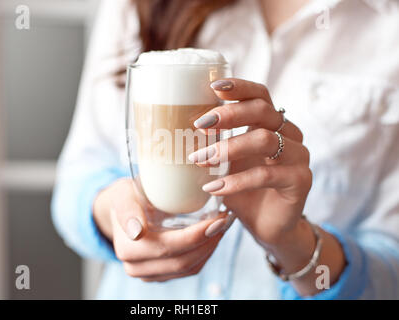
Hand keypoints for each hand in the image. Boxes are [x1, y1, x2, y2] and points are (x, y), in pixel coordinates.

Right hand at [93, 178, 234, 281]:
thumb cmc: (127, 197)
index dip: (196, 236)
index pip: (168, 247)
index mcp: (128, 250)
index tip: (218, 218)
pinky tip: (214, 235)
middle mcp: (136, 268)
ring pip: (189, 268)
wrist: (123, 209)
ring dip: (210, 248)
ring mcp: (150, 274)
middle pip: (182, 261)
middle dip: (208, 241)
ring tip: (223, 225)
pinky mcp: (162, 275)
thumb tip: (136, 232)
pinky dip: (205, 253)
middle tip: (226, 220)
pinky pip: (190, 269)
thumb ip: (127, 210)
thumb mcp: (123, 194)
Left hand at [191, 79, 345, 296]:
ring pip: (265, 140)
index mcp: (272, 124)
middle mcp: (290, 135)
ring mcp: (299, 157)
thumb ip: (216, 143)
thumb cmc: (244, 190)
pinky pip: (266, 174)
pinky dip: (236, 180)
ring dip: (228, 148)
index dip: (240, 87)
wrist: (267, 226)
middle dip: (229, 114)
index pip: (260, 95)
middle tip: (200, 124)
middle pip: (263, 111)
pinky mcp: (300, 180)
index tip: (213, 88)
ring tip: (200, 159)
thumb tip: (178, 127)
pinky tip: (214, 187)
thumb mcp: (227, 163)